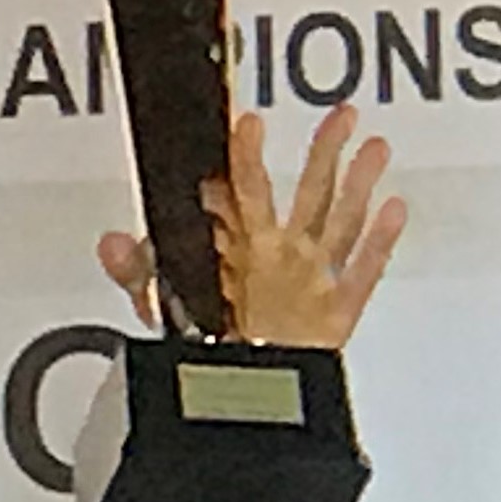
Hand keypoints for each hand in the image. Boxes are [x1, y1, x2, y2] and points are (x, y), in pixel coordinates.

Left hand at [97, 106, 406, 347]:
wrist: (240, 386)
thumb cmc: (210, 338)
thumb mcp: (162, 302)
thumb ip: (138, 270)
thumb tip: (110, 244)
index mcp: (242, 245)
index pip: (245, 191)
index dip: (244, 159)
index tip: (246, 124)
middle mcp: (281, 254)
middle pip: (305, 194)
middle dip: (322, 153)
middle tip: (338, 115)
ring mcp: (311, 279)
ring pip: (339, 223)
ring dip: (357, 186)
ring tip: (373, 148)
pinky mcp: (335, 311)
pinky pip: (360, 272)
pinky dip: (377, 242)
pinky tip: (391, 210)